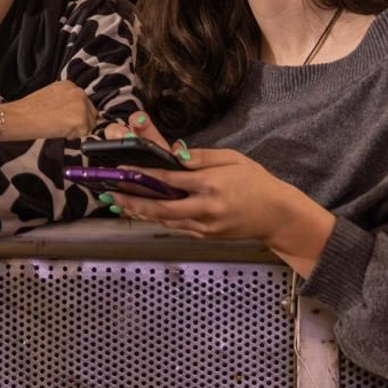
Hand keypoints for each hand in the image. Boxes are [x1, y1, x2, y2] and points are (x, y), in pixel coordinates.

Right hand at [0, 81, 95, 140]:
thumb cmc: (29, 110)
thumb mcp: (51, 95)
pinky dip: (74, 136)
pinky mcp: (81, 120)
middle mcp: (78, 92)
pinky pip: (85, 133)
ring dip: (77, 129)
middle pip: (91, 113)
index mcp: (70, 85)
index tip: (64, 118)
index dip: (76, 114)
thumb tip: (73, 112)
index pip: (84, 103)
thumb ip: (65, 100)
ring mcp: (81, 105)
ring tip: (58, 127)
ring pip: (90, 124)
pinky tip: (59, 131)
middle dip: (80, 121)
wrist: (20, 117)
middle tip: (61, 124)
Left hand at [98, 114, 334, 276]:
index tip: (123, 169)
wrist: (277, 215)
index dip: (143, 175)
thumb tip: (173, 151)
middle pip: (161, 207)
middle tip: (110, 193)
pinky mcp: (206, 235)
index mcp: (212, 184)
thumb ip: (200, 157)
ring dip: (140, 211)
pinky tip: (142, 211)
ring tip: (118, 201)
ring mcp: (205, 225)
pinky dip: (157, 219)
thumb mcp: (232, 159)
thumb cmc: (256, 181)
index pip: (169, 179)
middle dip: (133, 201)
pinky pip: (176, 226)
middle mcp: (206, 207)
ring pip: (164, 220)